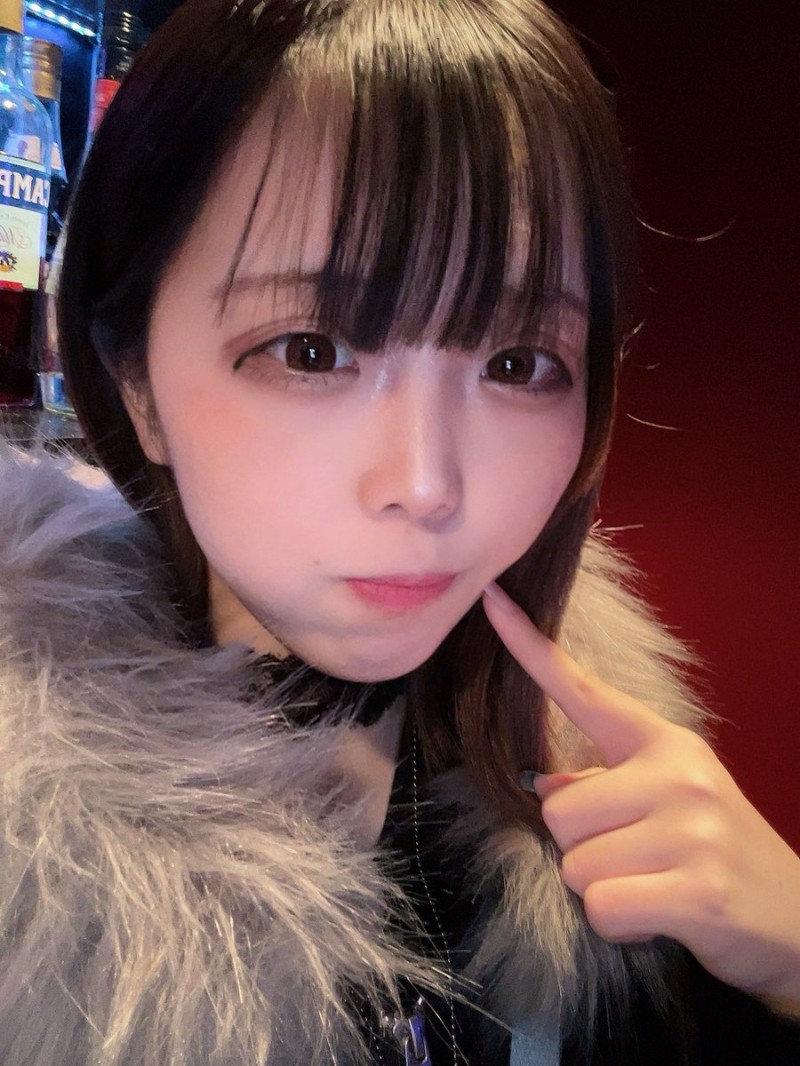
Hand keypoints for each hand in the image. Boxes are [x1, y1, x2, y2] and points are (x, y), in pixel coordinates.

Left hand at [482, 581, 799, 1013]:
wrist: (799, 918)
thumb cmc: (717, 854)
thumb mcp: (671, 801)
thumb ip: (606, 785)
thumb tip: (545, 785)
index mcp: (665, 743)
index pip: (585, 690)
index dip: (531, 649)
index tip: (491, 599)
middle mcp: (679, 775)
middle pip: (558, 811)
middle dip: (581, 847)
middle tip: (635, 859)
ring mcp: (692, 831)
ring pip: (575, 865)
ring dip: (602, 888)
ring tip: (654, 886)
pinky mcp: (699, 891)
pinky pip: (602, 907)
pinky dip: (619, 923)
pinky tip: (660, 915)